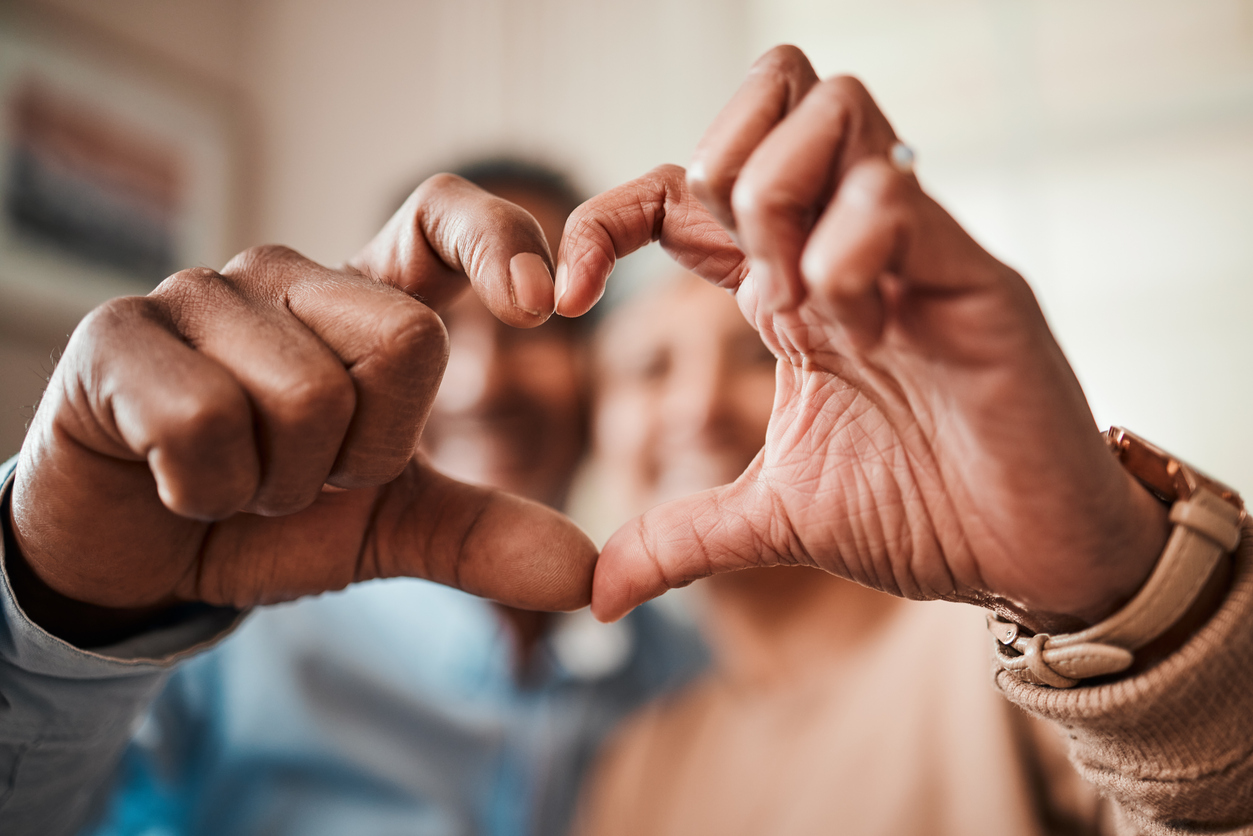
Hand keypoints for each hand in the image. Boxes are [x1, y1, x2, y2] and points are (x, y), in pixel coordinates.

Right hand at [10, 174, 595, 639]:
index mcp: (362, 300)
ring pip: (307, 397)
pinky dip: (207, 492)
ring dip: (281, 485)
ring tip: (239, 481)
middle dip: (370, 454)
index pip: (442, 216)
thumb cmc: (268, 515)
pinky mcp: (117, 337)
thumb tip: (589, 578)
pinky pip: (206, 424)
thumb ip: (484, 538)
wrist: (142, 558)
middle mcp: (285, 276)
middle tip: (310, 477)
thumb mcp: (390, 528)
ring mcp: (198, 296)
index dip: (500, 242)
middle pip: (408, 342)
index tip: (544, 309)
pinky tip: (178, 484)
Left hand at [558, 46, 1169, 627]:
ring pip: (837, 110)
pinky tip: (858, 327)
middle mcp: (847, 246)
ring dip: (781, 193)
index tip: (563, 297)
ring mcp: (912, 251)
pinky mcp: (974, 278)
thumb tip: (593, 592)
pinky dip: (848, 245)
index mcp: (792, 289)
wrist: (1033, 563)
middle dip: (715, 160)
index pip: (686, 190)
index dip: (608, 219)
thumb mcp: (774, 519)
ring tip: (795, 301)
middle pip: (776, 92)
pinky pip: (897, 195)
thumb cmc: (922, 517)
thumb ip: (682, 536)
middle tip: (727, 271)